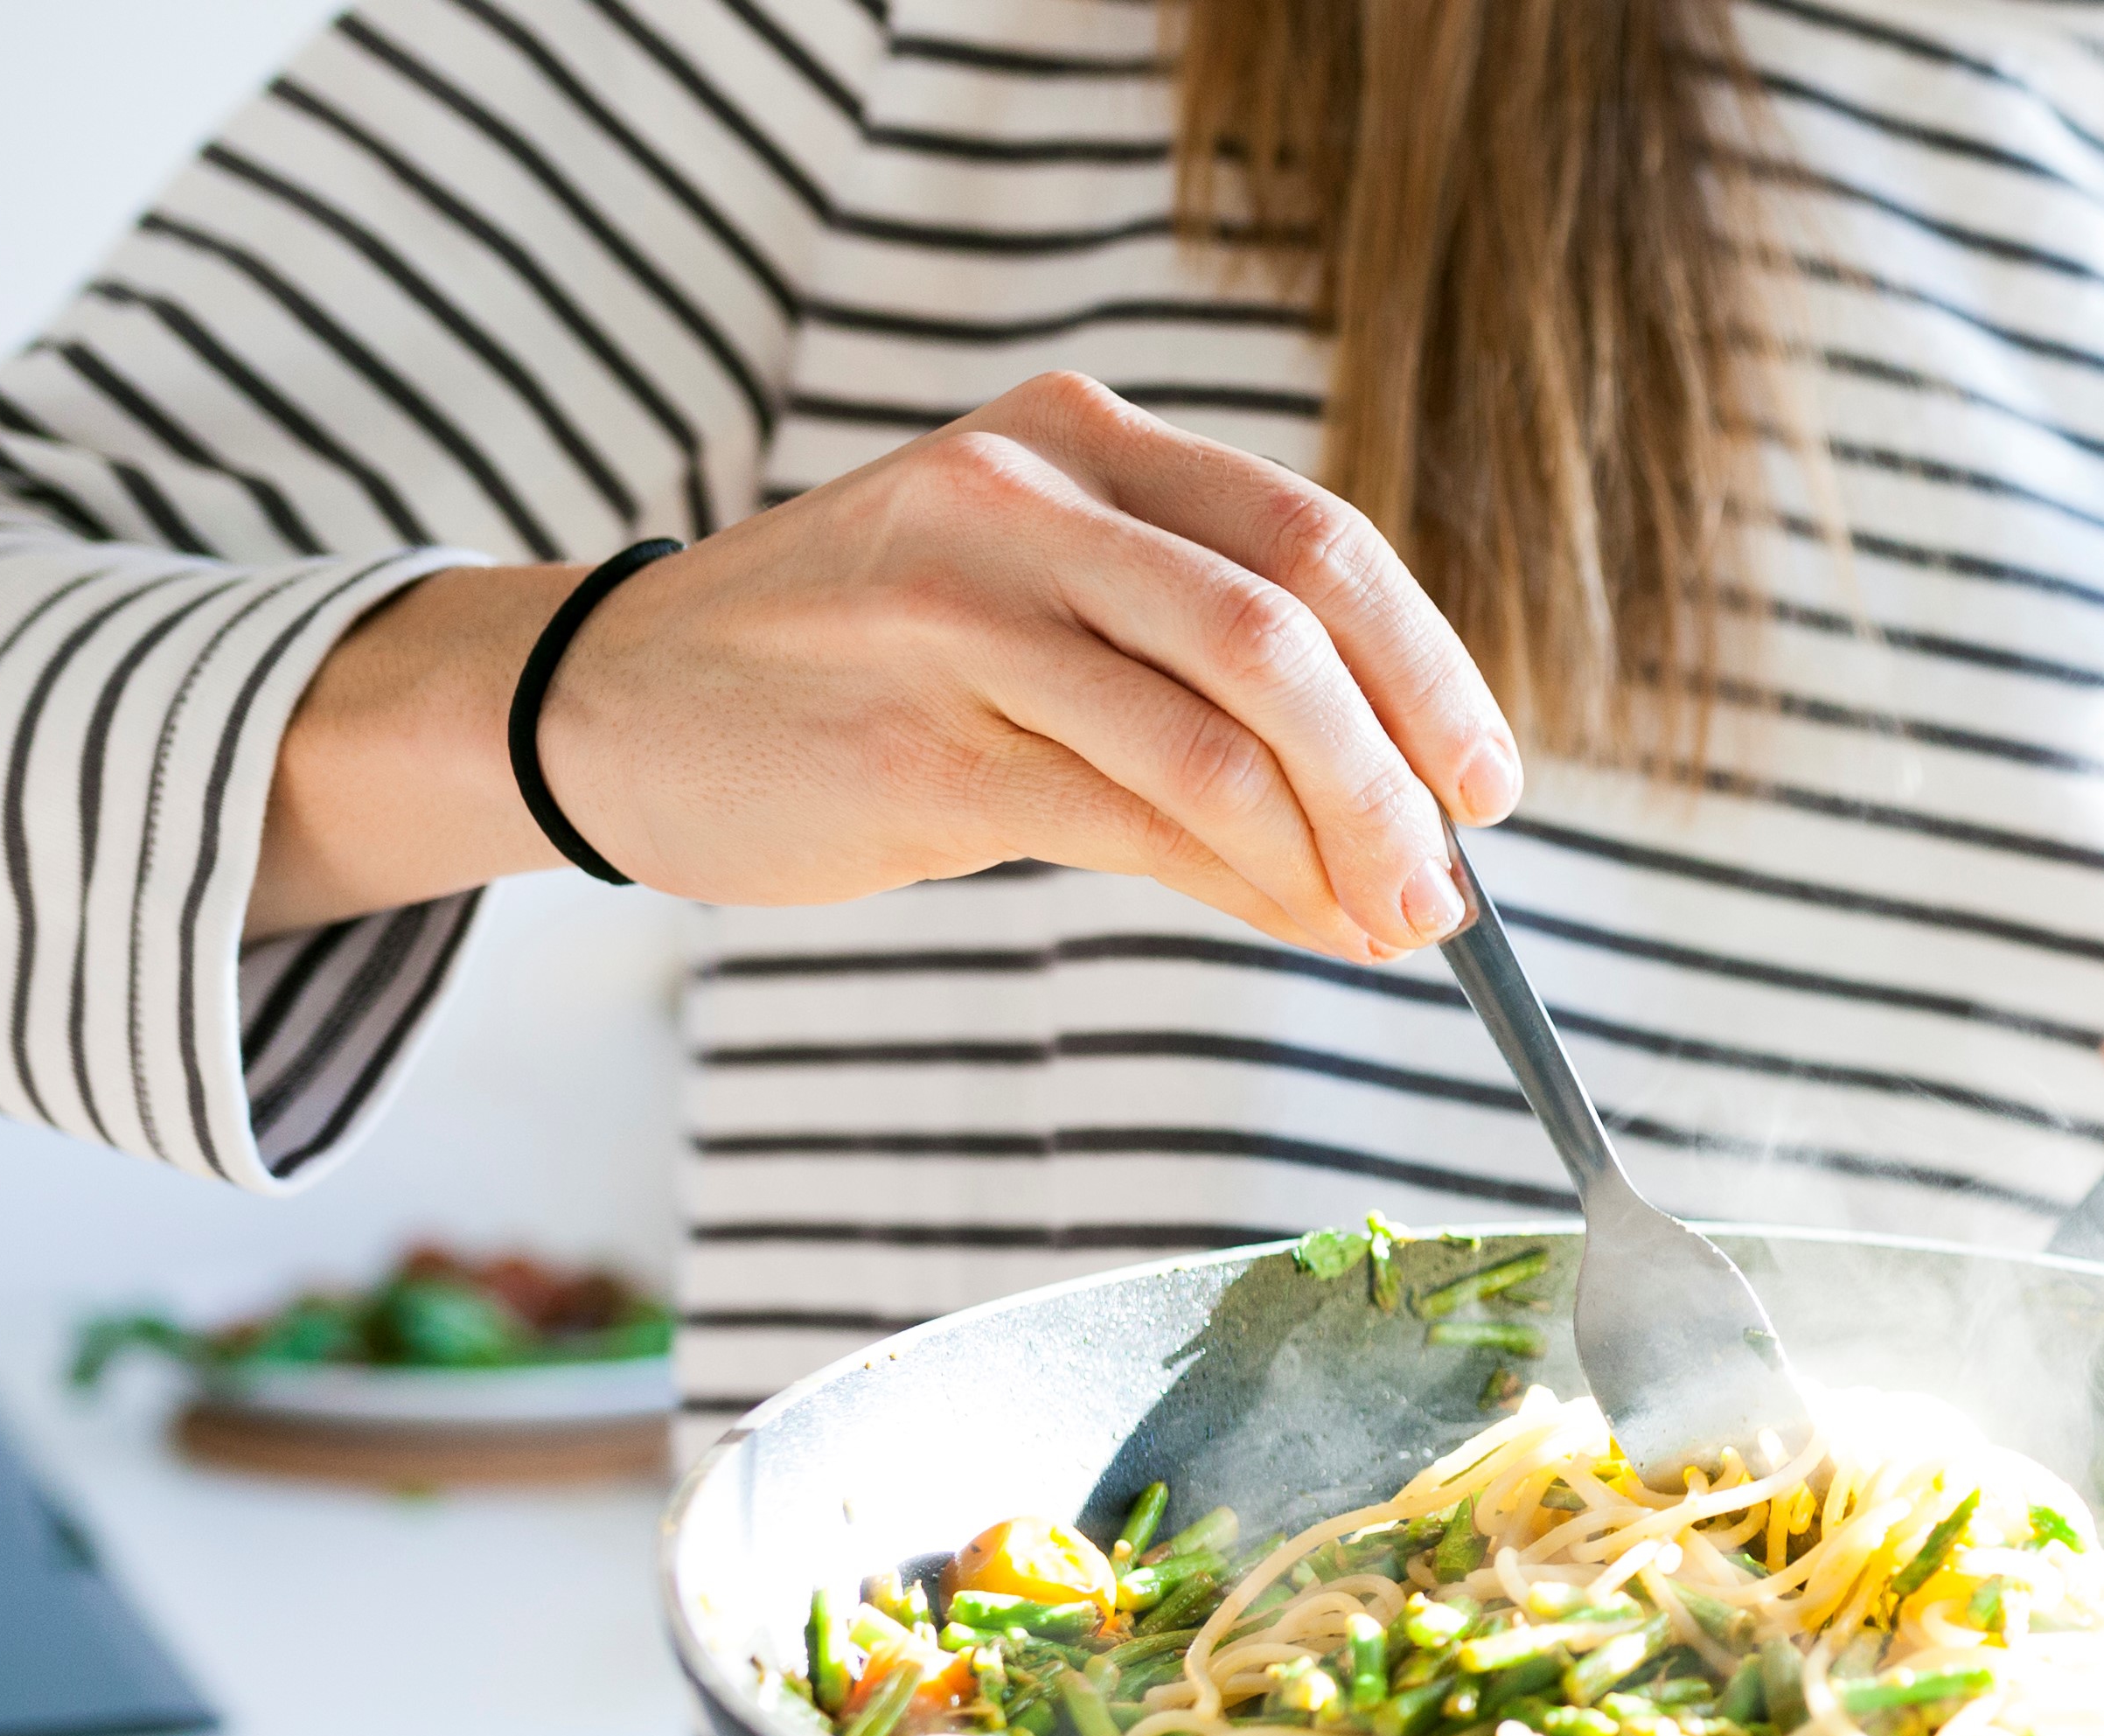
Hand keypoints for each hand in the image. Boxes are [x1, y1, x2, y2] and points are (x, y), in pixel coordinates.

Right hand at [255, 372, 1511, 957]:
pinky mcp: (915, 741)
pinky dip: (1246, 887)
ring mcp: (959, 610)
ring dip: (1332, 849)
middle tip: (1450, 883)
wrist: (614, 698)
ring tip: (1385, 923)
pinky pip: (1131, 819)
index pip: (1313, 541)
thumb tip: (1402, 811)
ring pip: (1219, 736)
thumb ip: (1200, 669)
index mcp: (1078, 441)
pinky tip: (1299, 925)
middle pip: (1287, 629)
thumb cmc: (865, 664)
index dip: (1429, 669)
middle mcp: (1023, 497)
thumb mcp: (1038, 607)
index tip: (1490, 783)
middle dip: (1397, 771)